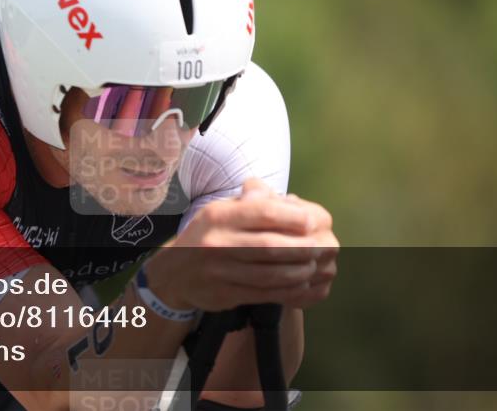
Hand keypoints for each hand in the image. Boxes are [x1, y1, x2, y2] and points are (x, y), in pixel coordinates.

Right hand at [145, 178, 337, 311]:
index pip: (261, 212)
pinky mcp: (225, 294)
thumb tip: (291, 202)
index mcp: (219, 216)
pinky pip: (263, 294)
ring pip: (269, 273)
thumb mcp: (221, 210)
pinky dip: (287, 290)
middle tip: (323, 248)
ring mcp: (220, 271)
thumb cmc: (208, 235)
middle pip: (269, 245)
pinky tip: (301, 285)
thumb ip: (252, 202)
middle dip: (301, 248)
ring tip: (314, 267)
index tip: (312, 221)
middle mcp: (217, 242)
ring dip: (298, 272)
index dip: (291, 217)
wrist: (174, 274)